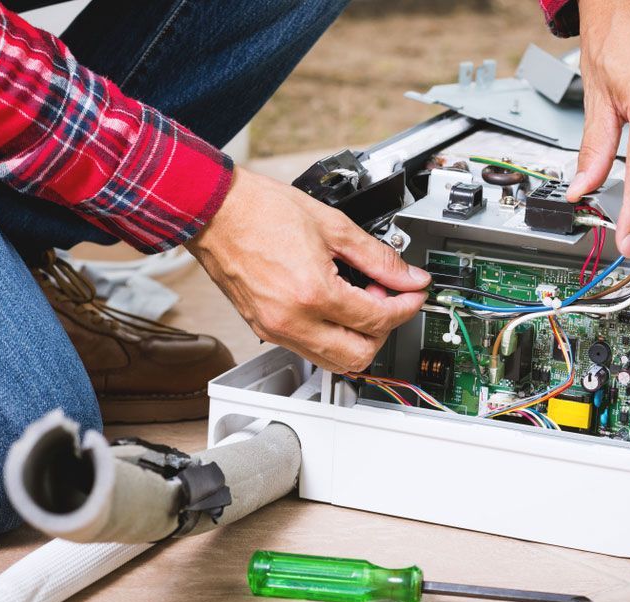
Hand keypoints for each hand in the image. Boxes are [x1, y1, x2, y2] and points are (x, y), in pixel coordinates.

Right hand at [186, 168, 429, 372]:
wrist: (215, 212)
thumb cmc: (261, 211)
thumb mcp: (333, 226)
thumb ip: (378, 257)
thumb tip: (408, 276)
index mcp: (312, 293)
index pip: (377, 319)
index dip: (405, 306)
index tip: (414, 294)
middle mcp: (292, 320)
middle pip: (359, 356)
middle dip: (384, 330)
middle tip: (387, 299)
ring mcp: (276, 330)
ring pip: (334, 362)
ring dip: (358, 338)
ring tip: (359, 301)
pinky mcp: (264, 329)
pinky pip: (309, 351)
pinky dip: (332, 337)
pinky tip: (336, 306)